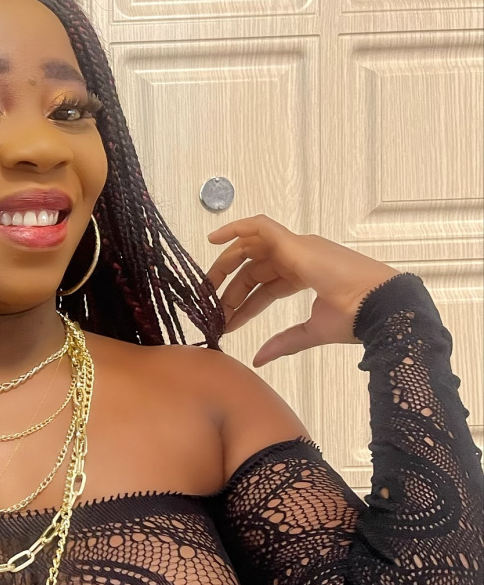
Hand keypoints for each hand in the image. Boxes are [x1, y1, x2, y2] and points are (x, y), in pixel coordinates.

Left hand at [204, 215, 401, 366]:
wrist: (378, 309)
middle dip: (229, 286)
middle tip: (209, 306)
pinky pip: (260, 226)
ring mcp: (299, 247)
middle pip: (254, 266)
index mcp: (305, 275)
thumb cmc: (357, 318)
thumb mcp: (311, 333)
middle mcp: (300, 258)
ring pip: (252, 246)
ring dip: (226, 263)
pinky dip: (236, 228)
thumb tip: (258, 358)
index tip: (225, 322)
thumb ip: (284, 342)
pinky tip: (215, 239)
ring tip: (206, 284)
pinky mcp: (296, 243)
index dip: (243, 304)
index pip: (264, 286)